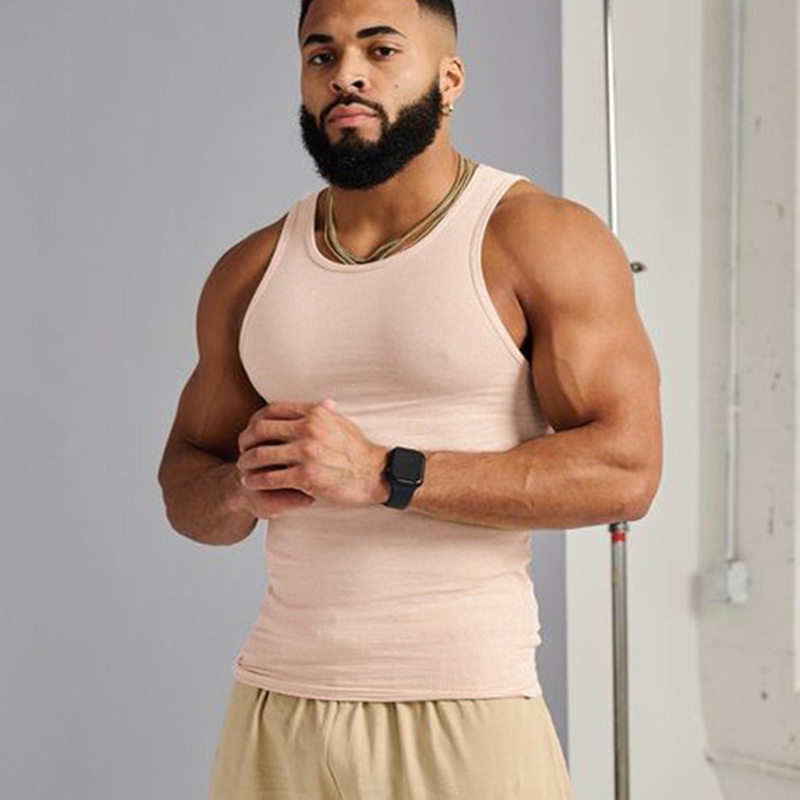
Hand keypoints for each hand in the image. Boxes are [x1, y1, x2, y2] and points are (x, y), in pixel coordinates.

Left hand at [236, 399, 390, 508]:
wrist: (374, 474)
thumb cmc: (358, 450)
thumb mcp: (342, 423)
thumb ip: (326, 413)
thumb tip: (323, 403)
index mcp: (314, 414)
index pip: (273, 409)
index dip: (256, 420)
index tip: (251, 430)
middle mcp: (308, 429)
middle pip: (261, 430)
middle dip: (245, 440)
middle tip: (241, 449)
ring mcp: (306, 453)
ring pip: (261, 455)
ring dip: (247, 462)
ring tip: (243, 467)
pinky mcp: (306, 476)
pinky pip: (270, 478)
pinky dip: (256, 480)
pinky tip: (251, 482)